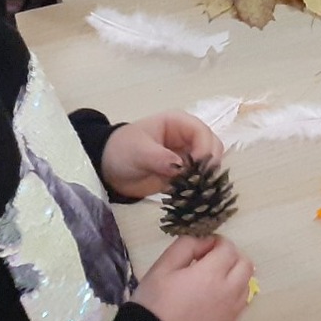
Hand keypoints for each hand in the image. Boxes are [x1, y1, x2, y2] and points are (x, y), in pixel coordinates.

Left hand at [102, 113, 223, 197]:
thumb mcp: (138, 151)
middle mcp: (187, 138)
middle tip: (201, 181)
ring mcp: (186, 156)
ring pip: (209, 164)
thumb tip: (182, 167)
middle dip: (210, 163)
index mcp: (178, 124)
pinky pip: (198, 179)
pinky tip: (194, 196)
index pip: (202, 132)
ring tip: (197, 190)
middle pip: (212, 146)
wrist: (108, 170)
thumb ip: (160, 158)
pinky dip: (200, 187)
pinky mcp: (182, 174)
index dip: (205, 148)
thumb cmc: (122, 151)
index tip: (197, 168)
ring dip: (207, 176)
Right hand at [133, 234, 252, 320]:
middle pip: (245, 265)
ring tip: (212, 282)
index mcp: (212, 275)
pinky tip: (212, 302)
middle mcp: (228, 293)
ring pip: (245, 286)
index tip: (202, 249)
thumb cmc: (154, 304)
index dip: (216, 243)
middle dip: (231, 257)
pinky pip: (239, 307)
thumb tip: (205, 240)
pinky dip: (231, 298)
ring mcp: (230, 314)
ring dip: (234, 278)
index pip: (229, 248)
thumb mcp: (162, 268)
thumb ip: (186, 246)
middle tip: (210, 262)